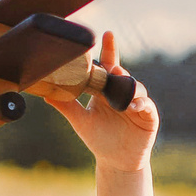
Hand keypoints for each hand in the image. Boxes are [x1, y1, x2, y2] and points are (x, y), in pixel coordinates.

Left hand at [55, 32, 158, 170]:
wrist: (115, 161)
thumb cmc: (98, 139)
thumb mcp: (80, 121)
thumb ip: (66, 106)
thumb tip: (46, 92)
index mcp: (107, 90)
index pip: (108, 66)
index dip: (109, 50)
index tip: (107, 34)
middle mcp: (123, 93)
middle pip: (122, 75)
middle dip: (118, 69)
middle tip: (111, 66)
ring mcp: (137, 103)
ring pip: (136, 88)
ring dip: (129, 86)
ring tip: (121, 84)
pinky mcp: (149, 116)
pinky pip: (146, 106)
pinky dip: (140, 104)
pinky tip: (132, 106)